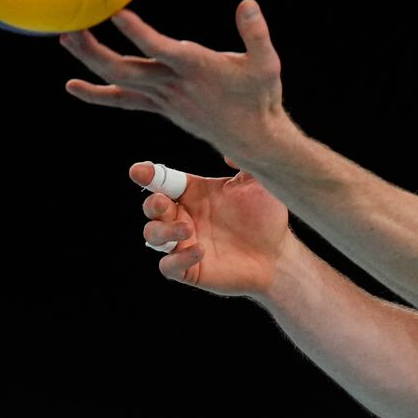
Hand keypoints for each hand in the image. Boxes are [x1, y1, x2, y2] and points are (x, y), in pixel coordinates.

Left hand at [60, 0, 293, 166]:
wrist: (252, 138)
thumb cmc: (260, 97)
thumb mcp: (267, 63)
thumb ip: (256, 33)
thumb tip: (247, 3)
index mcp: (196, 68)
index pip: (159, 49)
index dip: (136, 32)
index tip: (115, 11)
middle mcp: (173, 84)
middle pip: (124, 69)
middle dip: (94, 49)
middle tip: (70, 25)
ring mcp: (163, 98)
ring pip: (119, 81)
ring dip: (90, 60)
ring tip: (66, 38)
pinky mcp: (161, 106)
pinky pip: (123, 99)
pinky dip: (97, 93)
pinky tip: (73, 85)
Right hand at [135, 158, 290, 295]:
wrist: (279, 254)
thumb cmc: (267, 217)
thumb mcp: (259, 184)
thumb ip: (245, 162)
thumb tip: (228, 148)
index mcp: (194, 193)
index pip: (163, 181)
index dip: (148, 174)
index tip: (139, 171)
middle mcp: (184, 216)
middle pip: (152, 207)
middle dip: (153, 204)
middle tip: (165, 202)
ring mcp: (184, 243)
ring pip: (153, 236)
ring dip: (163, 231)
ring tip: (188, 229)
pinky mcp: (190, 269)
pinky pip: (169, 266)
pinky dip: (178, 259)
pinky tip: (200, 251)